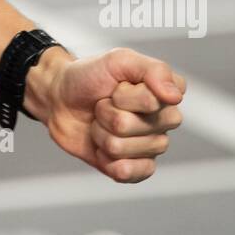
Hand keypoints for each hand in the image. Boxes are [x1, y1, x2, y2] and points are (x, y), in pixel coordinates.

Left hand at [42, 48, 185, 182]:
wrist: (59, 99)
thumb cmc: (89, 76)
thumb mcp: (118, 60)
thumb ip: (153, 70)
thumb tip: (176, 96)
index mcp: (165, 93)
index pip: (154, 102)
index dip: (125, 96)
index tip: (115, 86)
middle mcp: (163, 121)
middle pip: (141, 127)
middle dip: (111, 115)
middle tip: (102, 104)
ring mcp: (151, 145)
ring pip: (126, 149)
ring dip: (102, 134)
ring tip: (99, 121)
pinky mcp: (135, 167)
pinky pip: (131, 174)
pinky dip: (107, 161)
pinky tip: (101, 148)